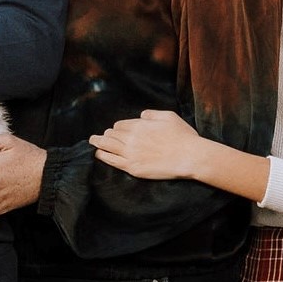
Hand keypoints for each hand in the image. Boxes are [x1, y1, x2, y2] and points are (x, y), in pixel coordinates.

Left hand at [90, 109, 207, 179]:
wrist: (189, 157)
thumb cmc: (183, 136)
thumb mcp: (168, 116)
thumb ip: (152, 114)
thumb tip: (141, 115)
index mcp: (139, 125)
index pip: (120, 125)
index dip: (118, 128)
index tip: (116, 130)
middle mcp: (131, 138)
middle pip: (112, 134)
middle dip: (107, 134)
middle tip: (101, 136)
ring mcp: (130, 154)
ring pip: (108, 145)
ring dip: (98, 142)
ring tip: (93, 141)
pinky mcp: (133, 168)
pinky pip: (112, 161)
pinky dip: (103, 155)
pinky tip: (98, 153)